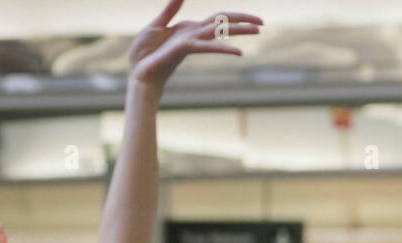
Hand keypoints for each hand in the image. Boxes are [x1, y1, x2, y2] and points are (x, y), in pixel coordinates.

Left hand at [128, 1, 262, 90]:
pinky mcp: (183, 49)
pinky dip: (222, 47)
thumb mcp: (157, 25)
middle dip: (243, 22)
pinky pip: (206, 45)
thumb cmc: (145, 54)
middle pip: (223, 23)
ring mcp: (190, 42)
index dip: (234, 17)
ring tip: (258, 30)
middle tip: (263, 23)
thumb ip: (170, 11)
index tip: (251, 18)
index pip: (216, 19)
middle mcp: (194, 35)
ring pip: (218, 32)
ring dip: (239, 30)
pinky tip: (239, 51)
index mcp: (190, 29)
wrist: (138, 73)